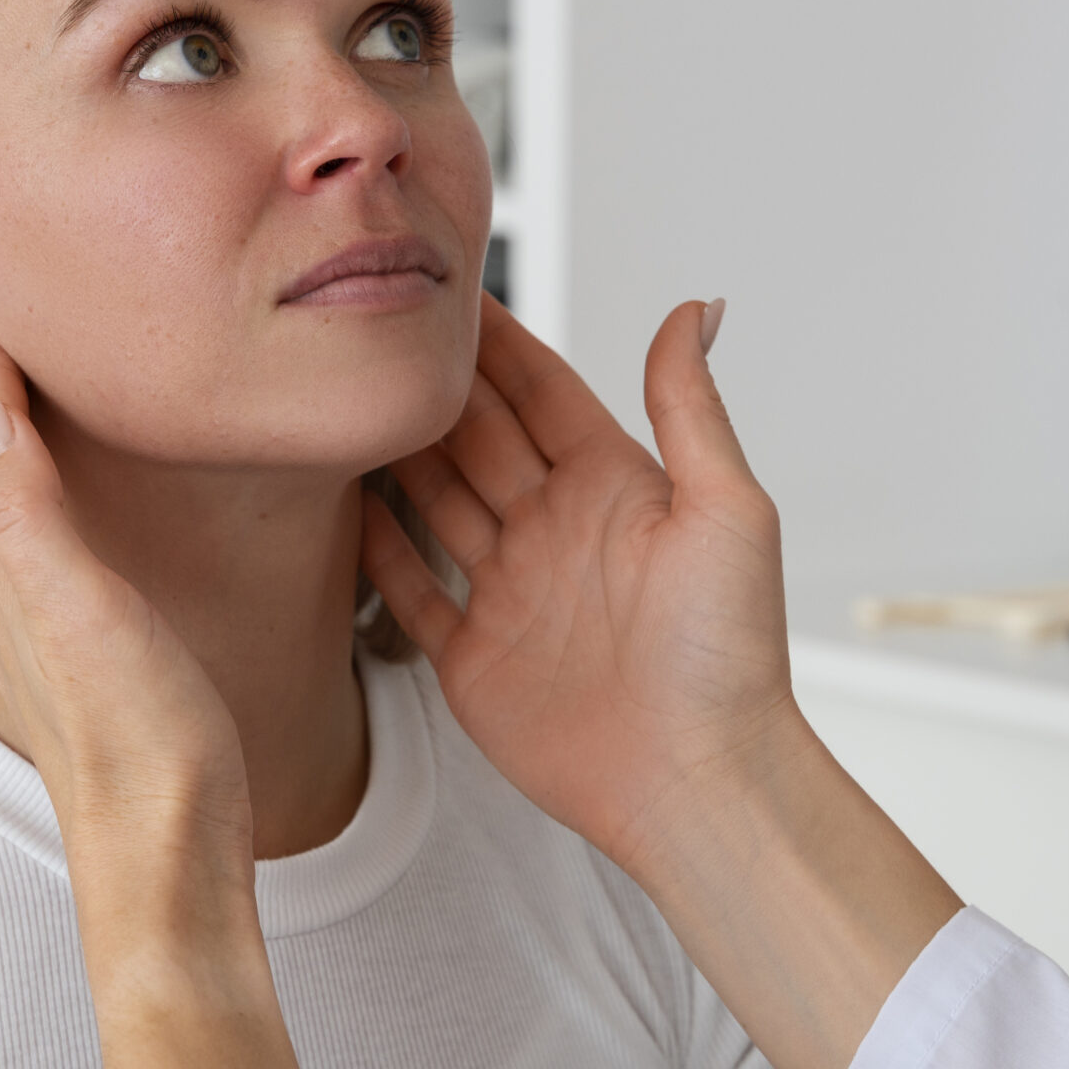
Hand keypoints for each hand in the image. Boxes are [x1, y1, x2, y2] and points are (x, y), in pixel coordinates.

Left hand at [0, 329, 312, 1068]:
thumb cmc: (135, 747)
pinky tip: (95, 528)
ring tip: (16, 408)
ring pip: (7, 528)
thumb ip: (25, 507)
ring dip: (1, 458)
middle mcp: (19, 609)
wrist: (174, 866)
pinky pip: (60, 565)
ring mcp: (59, 645)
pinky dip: (58, 515)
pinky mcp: (105, 671)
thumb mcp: (79, 609)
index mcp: (9, 583)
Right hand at [361, 294, 794, 874]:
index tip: (448, 288)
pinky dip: (374, 551)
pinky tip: (340, 506)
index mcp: (616, 489)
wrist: (698, 781)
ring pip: (435, 503)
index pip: (542, 393)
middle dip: (430, 385)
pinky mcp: (474, 659)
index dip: (496, 342)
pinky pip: (410, 592)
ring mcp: (512, 593)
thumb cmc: (729, 652)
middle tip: (370, 328)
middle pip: (477, 438)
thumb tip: (694, 307)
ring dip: (393, 454)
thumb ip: (691, 406)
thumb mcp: (727, 511)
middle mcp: (557, 531)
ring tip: (339, 398)